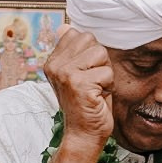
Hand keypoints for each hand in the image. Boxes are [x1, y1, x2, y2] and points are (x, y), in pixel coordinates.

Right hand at [44, 27, 116, 145]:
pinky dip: (108, 86)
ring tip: (95, 89)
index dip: (90, 54)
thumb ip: (73, 51)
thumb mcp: (77, 74)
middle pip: (91, 41)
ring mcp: (65, 74)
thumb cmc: (86, 106)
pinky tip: (97, 98)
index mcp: (53, 61)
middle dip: (99, 62)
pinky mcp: (79, 84)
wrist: (83, 135)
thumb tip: (64, 27)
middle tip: (93, 83)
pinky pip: (106, 73)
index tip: (85, 74)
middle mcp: (55, 66)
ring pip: (100, 53)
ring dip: (105, 73)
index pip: (79, 35)